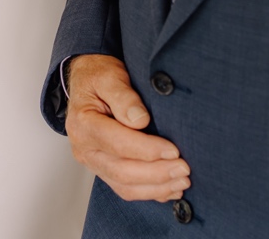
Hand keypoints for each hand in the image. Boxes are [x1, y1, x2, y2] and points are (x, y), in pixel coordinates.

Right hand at [65, 54, 189, 202]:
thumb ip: (123, 96)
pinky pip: (125, 188)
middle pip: (122, 170)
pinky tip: (170, 189)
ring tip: (182, 182)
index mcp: (83, 124)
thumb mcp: (109, 76)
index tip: (173, 150)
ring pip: (124, 186)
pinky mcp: (104, 169)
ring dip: (156, 187)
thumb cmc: (98, 76)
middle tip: (184, 169)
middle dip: (157, 173)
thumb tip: (140, 119)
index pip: (118, 143)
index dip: (147, 150)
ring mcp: (93, 162)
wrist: (87, 81)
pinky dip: (149, 192)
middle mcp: (85, 148)